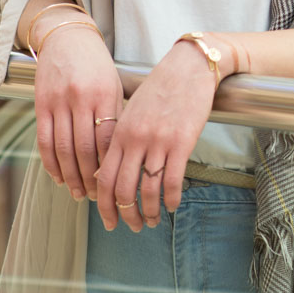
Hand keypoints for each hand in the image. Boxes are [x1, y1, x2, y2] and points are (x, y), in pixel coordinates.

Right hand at [32, 20, 121, 203]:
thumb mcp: (114, 85)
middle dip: (89, 177)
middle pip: (84, 148)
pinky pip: (44, 140)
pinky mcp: (40, 104)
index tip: (114, 183)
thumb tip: (120, 154)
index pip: (107, 138)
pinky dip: (50, 163)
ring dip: (70, 175)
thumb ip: (115, 115)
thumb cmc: (96, 64)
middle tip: (96, 197)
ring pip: (63, 148)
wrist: (67, 37)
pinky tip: (58, 177)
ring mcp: (59, 101)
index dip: (108, 165)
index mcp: (105, 94)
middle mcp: (81, 98)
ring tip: (78, 193)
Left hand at [93, 38, 221, 232]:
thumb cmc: (162, 87)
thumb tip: (107, 172)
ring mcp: (158, 142)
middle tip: (133, 226)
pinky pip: (173, 180)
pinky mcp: (182, 142)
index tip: (109, 220)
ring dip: (150, 211)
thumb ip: (120, 140)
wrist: (190, 66)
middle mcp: (135, 140)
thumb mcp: (133, 111)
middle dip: (126, 215)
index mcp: (120, 132)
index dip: (104, 205)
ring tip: (154, 220)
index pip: (103, 179)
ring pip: (148, 189)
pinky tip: (173, 205)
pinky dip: (171, 199)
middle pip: (123, 189)